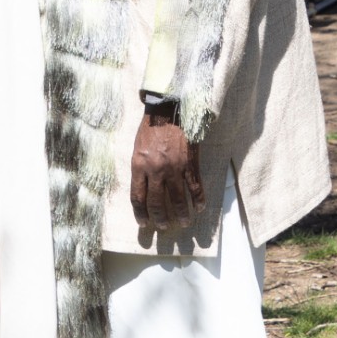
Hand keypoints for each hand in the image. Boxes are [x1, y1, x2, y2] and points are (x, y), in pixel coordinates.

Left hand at [130, 114, 203, 231]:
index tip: (143, 224)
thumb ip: (139, 169)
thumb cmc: (150, 128)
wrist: (168, 110)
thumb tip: (143, 189)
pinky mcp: (190, 164)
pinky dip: (198, 200)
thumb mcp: (137, 149)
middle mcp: (155, 170)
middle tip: (163, 227)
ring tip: (183, 223)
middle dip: (160, 218)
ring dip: (180, 214)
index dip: (140, 213)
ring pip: (177, 199)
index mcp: (139, 166)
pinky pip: (195, 187)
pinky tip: (199, 208)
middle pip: (156, 202)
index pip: (137, 197)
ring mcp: (174, 168)